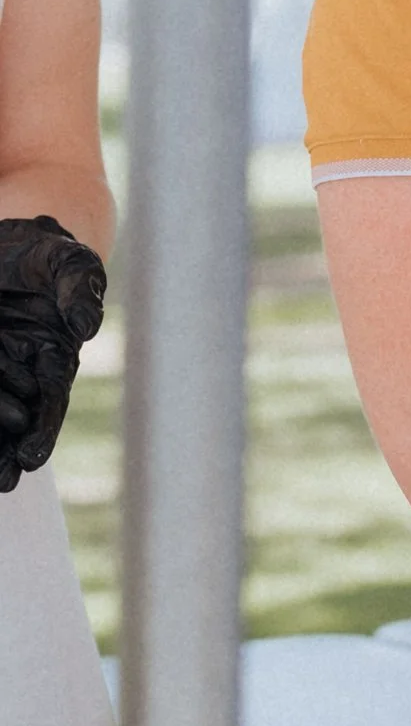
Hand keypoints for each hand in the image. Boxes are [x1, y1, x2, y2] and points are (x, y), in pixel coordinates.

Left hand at [0, 217, 105, 492]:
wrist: (12, 243)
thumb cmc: (48, 254)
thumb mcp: (71, 265)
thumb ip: (80, 293)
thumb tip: (86, 328)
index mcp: (55, 355)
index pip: (49, 400)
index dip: (41, 431)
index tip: (30, 457)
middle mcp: (25, 369)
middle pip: (18, 419)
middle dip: (9, 452)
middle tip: (3, 483)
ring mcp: (0, 366)